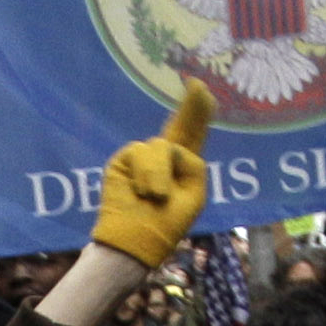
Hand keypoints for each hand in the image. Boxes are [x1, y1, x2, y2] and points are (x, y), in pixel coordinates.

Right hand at [92, 82, 214, 268]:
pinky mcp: (123, 160)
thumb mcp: (193, 194)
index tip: (202, 89)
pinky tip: (144, 193)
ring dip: (161, 174)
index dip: (198, 113)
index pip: (193, 136)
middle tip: (198, 84)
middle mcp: (163, 159)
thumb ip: (190, 163)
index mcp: (183, 168)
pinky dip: (148, 174)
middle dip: (191, 106)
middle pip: (179, 126)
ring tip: (156, 197)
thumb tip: (167, 146)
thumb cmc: (166, 226)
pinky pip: (143, 152)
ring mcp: (142, 158)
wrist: (136, 241)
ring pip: (161, 147)